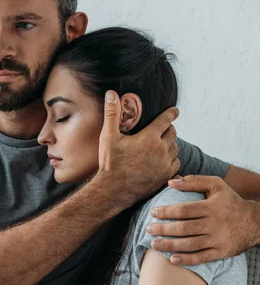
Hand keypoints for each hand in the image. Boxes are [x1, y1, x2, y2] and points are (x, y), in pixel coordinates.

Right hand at [97, 91, 179, 210]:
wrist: (113, 190)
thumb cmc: (110, 163)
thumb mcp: (108, 137)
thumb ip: (112, 114)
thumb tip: (111, 93)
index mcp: (149, 137)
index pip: (166, 119)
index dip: (172, 113)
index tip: (175, 110)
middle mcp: (160, 150)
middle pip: (173, 133)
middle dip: (169, 129)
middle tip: (164, 128)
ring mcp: (164, 164)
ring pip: (175, 148)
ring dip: (170, 144)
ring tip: (163, 144)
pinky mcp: (164, 176)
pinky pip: (175, 163)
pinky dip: (172, 159)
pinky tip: (164, 159)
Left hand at [147, 175, 256, 264]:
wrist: (255, 222)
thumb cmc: (230, 201)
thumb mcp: (216, 185)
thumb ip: (194, 181)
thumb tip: (170, 182)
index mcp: (211, 207)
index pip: (184, 210)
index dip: (166, 212)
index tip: (153, 213)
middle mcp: (214, 224)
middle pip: (184, 228)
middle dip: (164, 229)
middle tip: (148, 230)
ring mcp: (218, 239)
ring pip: (190, 244)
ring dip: (170, 245)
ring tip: (154, 245)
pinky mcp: (221, 252)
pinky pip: (201, 257)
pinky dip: (186, 260)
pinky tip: (172, 259)